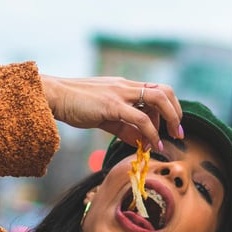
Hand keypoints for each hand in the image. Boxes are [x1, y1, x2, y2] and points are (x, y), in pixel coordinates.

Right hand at [40, 74, 183, 151]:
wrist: (54, 96)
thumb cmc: (75, 105)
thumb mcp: (104, 117)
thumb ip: (124, 127)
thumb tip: (139, 141)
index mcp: (125, 86)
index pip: (157, 90)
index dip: (169, 108)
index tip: (169, 128)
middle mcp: (126, 86)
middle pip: (165, 91)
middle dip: (176, 113)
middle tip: (177, 133)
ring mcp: (120, 93)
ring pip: (159, 99)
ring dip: (170, 119)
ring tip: (168, 139)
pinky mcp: (112, 105)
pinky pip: (141, 118)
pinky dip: (151, 133)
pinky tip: (152, 145)